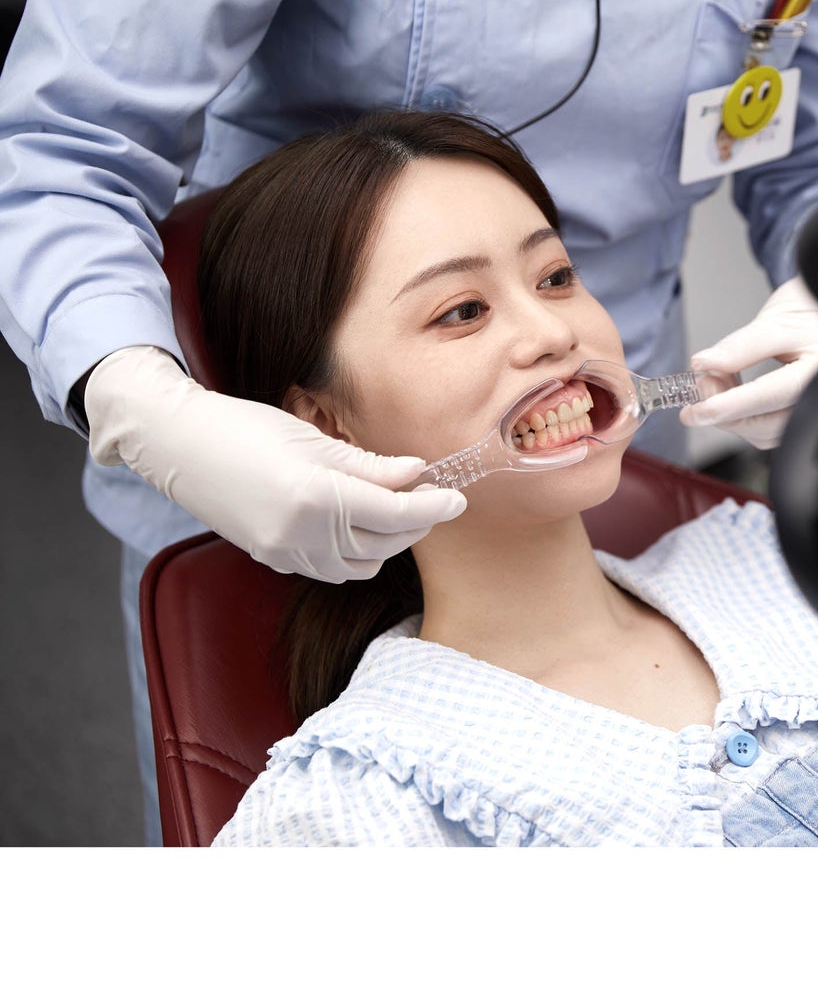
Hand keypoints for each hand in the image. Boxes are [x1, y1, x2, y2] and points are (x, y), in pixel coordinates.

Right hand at [85, 346, 466, 581]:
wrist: (178, 446)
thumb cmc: (244, 428)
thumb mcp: (313, 438)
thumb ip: (370, 465)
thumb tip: (417, 473)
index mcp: (317, 498)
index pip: (396, 514)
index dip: (433, 507)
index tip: (457, 498)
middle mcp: (302, 535)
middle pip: (384, 543)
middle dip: (416, 524)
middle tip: (435, 499)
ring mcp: (284, 553)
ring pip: (360, 565)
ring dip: (389, 543)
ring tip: (402, 512)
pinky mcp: (272, 559)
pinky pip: (331, 570)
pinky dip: (357, 554)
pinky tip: (364, 529)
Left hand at [680, 249, 817, 450]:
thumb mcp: (779, 319)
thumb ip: (742, 346)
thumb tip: (705, 365)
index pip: (767, 397)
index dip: (726, 406)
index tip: (695, 411)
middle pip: (765, 425)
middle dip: (726, 412)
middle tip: (701, 384)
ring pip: (766, 432)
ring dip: (734, 415)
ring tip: (719, 380)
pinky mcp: (807, 415)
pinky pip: (772, 428)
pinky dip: (747, 415)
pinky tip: (735, 391)